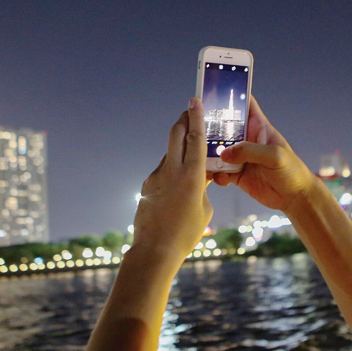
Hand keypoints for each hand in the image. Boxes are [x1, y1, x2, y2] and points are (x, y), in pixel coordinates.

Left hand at [132, 97, 213, 264]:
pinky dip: (172, 168)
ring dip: (179, 147)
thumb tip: (200, 177)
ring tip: (190, 151)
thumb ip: (204, 187)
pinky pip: (163, 170)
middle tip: (190, 110)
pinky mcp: (147, 185)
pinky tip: (178, 182)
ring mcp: (156, 177)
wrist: (155, 250)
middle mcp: (172, 171)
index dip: (196, 117)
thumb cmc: (186, 233)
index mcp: (192, 176)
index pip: (195, 138)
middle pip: (176, 134)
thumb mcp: (205, 209)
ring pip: (169, 152)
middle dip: (183, 119)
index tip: (195, 100)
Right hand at [212, 96, 317, 211]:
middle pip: (223, 126)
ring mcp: (240, 156)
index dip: (231, 95)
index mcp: (258, 126)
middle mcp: (247, 139)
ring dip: (209, 153)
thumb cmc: (292, 170)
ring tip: (204, 158)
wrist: (294, 197)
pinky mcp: (235, 173)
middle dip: (210, 127)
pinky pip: (219, 170)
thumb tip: (225, 153)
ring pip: (217, 149)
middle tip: (197, 130)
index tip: (213, 91)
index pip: (244, 104)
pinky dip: (215, 173)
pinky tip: (219, 178)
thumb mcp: (274, 155)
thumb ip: (250, 151)